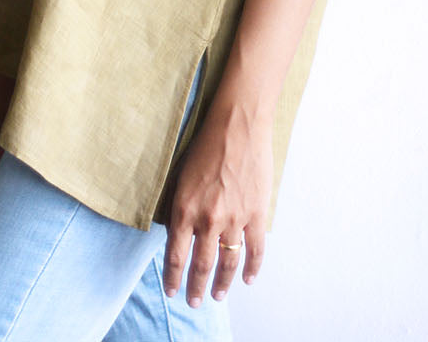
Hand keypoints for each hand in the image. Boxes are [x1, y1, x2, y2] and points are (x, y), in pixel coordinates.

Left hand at [163, 99, 270, 306]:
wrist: (236, 125)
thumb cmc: (205, 144)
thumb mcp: (181, 175)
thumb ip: (181, 206)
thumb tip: (180, 232)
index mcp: (184, 208)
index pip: (175, 254)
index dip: (173, 277)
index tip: (172, 291)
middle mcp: (207, 219)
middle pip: (201, 265)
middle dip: (196, 287)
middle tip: (194, 302)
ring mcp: (234, 219)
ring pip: (227, 263)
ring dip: (222, 283)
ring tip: (217, 296)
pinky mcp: (256, 214)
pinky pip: (255, 250)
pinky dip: (252, 269)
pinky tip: (248, 280)